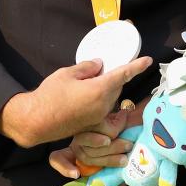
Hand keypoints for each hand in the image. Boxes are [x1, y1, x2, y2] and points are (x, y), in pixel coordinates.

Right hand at [0, 56, 152, 147]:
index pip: (123, 74)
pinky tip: (84, 96)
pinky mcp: (92, 124)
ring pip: (110, 98)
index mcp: (99, 90)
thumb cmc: (49, 95)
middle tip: (103, 68)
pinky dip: (99, 100)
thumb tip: (99, 64)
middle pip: (117, 87)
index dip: (137, 66)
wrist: (36, 121)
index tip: (148, 61)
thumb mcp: (67, 74)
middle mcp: (103, 105)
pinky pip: (102, 108)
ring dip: (105, 89)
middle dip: (114, 77)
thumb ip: (87, 67)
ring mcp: (98, 116)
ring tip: (87, 83)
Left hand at [49, 106, 136, 185]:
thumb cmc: (130, 156)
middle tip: (125, 159)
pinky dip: (113, 132)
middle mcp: (80, 141)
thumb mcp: (120, 181)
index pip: (57, 158)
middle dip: (106, 159)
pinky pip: (98, 126)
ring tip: (128, 145)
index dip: (62, 166)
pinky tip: (122, 130)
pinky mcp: (97, 114)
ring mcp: (87, 126)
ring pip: (87, 140)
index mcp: (81, 157)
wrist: (146, 131)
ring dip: (110, 147)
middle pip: (80, 153)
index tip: (77, 174)